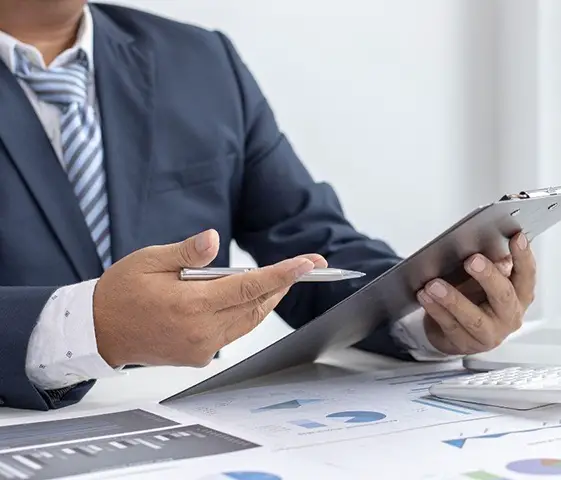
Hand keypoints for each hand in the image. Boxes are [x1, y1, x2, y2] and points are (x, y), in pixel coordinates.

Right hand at [93, 229, 326, 367]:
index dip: (283, 274)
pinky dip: (247, 312)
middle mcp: (202, 331)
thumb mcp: (150, 260)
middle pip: (257, 304)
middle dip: (284, 283)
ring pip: (249, 320)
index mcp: (191, 306)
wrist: (98, 332)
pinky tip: (251, 296)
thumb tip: (214, 240)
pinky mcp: (200, 356)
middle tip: (308, 264)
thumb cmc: (121, 291)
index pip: (249, 287)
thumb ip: (188, 252)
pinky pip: (234, 331)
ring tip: (286, 276)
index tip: (308, 263)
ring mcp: (202, 348)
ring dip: (268, 298)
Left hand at [416, 232, 535, 354]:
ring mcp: (489, 334)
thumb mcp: (486, 280)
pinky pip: (450, 326)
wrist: (459, 333)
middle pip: (504, 296)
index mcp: (520, 296)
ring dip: (453, 299)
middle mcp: (509, 316)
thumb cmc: (477, 300)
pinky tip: (425, 296)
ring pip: (474, 318)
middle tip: (472, 260)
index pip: (527, 275)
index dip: (524, 256)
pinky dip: (436, 309)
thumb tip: (481, 244)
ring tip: (434, 284)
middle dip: (488, 276)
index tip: (516, 237)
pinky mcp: (465, 344)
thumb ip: (490, 264)